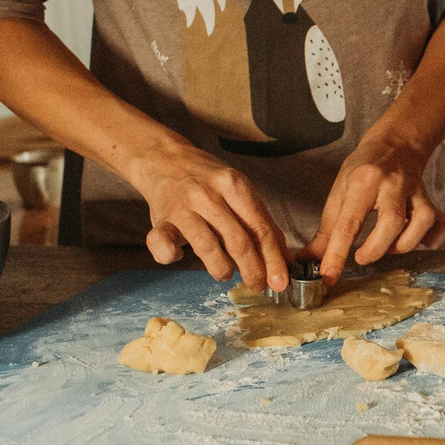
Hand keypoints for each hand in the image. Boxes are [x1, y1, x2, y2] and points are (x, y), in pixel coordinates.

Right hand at [128, 140, 292, 292]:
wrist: (163, 158)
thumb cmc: (207, 179)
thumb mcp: (238, 189)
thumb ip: (260, 221)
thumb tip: (284, 258)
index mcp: (234, 185)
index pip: (260, 228)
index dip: (273, 259)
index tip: (281, 281)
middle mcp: (208, 195)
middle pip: (238, 241)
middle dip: (252, 270)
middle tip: (258, 285)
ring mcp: (182, 207)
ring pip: (207, 247)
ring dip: (222, 269)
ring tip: (227, 274)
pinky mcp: (160, 219)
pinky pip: (162, 244)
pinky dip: (172, 257)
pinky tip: (180, 257)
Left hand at [306, 127, 444, 282]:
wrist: (396, 144)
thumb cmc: (364, 169)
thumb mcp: (339, 192)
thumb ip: (326, 230)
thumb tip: (307, 259)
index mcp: (362, 182)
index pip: (348, 223)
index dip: (337, 255)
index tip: (328, 277)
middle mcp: (392, 185)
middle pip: (391, 223)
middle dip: (375, 249)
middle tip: (361, 257)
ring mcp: (416, 192)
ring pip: (421, 222)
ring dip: (404, 244)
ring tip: (389, 245)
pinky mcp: (431, 201)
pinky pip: (442, 225)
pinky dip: (434, 241)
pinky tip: (418, 241)